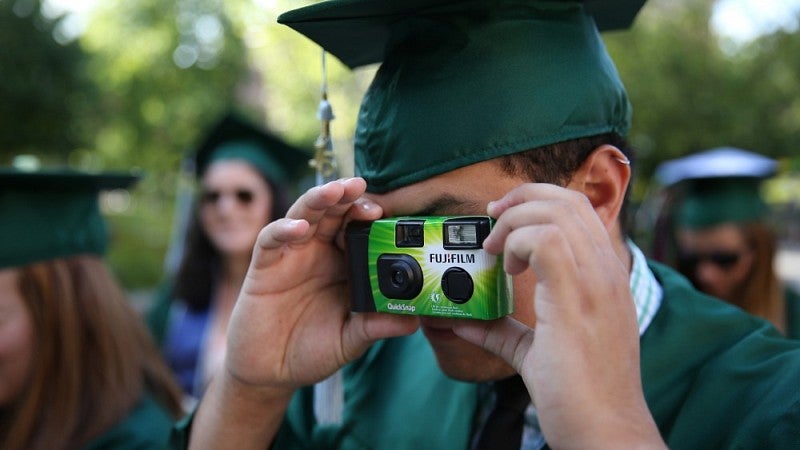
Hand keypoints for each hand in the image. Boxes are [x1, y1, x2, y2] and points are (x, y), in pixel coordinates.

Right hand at [225, 177, 417, 391]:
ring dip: (320, 200)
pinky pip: (272, 238)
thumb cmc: (312, 349)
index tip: (389, 214)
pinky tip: (299, 229)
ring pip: (305, 214)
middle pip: (334, 213)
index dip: (372, 217)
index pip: (360, 229)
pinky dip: (284, 229)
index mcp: (344, 264)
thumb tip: (413, 321)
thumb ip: (376, 327)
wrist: (271, 371)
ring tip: (336, 192)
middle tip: (362, 188)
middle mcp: (320, 252)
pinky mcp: (264, 265)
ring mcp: (292, 255)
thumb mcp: (350, 340)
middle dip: (348, 197)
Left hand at [452, 183, 663, 447]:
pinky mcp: (577, 301)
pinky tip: (504, 268)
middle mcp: (607, 272)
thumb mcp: (536, 351)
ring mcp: (597, 283)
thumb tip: (463, 320)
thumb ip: (503, 330)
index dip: (535, 200)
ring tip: (496, 252)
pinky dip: (517, 243)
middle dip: (519, 200)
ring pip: (556, 213)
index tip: (500, 218)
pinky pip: (546, 241)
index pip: (578, 209)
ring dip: (515, 222)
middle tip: (489, 222)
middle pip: (567, 200)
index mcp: (605, 276)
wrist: (604, 432)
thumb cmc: (578, 395)